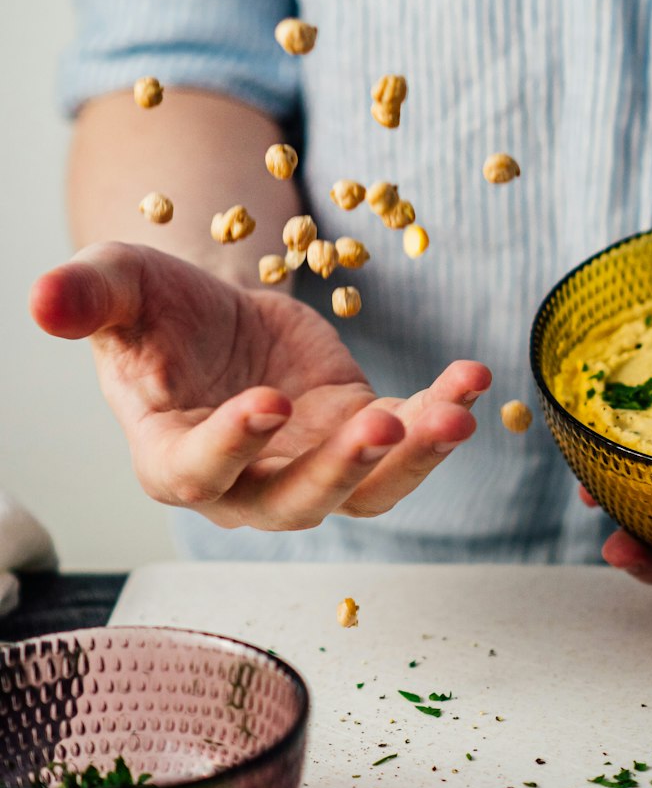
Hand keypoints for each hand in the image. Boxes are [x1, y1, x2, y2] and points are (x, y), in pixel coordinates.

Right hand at [31, 243, 490, 529]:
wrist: (214, 315)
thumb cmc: (153, 312)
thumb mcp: (117, 286)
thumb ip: (85, 296)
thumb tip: (40, 301)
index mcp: (172, 456)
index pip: (199, 473)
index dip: (234, 447)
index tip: (269, 404)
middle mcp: (245, 484)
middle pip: (294, 501)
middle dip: (340, 469)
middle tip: (382, 423)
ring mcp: (308, 468)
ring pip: (363, 492)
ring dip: (411, 459)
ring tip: (454, 412)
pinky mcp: (356, 439)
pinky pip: (405, 446)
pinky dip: (441, 414)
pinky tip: (472, 378)